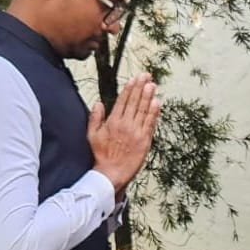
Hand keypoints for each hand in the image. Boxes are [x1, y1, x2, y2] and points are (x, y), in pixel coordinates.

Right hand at [87, 75, 161, 194]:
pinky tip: (157, 103)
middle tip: (147, 76)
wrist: (111, 173)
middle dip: (141, 87)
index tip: (135, 78)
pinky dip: (154, 113)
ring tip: (153, 85)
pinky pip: (150, 124)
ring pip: (143, 110)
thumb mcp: (92, 135)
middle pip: (135, 102)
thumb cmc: (102, 155)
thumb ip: (95, 118)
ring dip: (149, 96)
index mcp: (113, 121)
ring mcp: (136, 132)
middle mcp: (125, 124)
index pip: (123, 100)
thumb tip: (99, 103)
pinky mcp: (145, 141)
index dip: (130, 88)